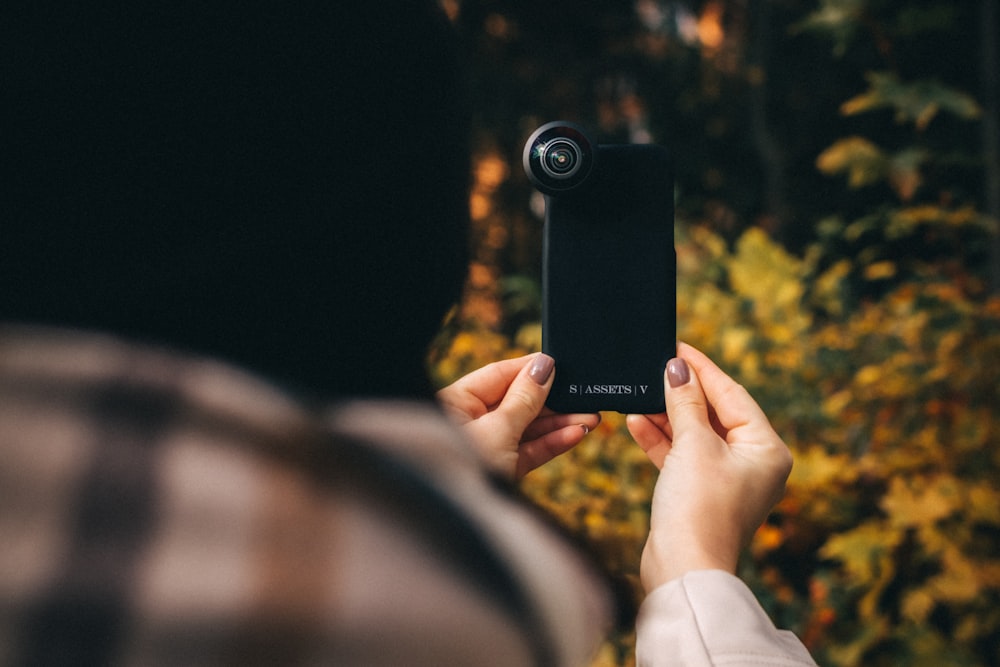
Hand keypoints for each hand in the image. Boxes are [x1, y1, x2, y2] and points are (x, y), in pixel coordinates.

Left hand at [437, 353, 600, 478]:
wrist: (457, 523)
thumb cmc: (461, 470)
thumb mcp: (497, 428)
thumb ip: (524, 398)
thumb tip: (543, 366)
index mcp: (456, 402)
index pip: (499, 375)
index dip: (530, 369)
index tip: (560, 362)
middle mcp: (470, 421)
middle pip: (518, 401)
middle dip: (554, 400)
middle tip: (584, 394)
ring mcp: (488, 446)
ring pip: (529, 428)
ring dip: (560, 423)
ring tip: (592, 418)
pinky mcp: (502, 469)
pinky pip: (530, 450)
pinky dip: (553, 443)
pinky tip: (576, 434)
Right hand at [626, 342, 791, 591]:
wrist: (683, 568)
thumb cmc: (699, 508)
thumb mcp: (693, 445)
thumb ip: (685, 402)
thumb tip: (677, 368)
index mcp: (766, 448)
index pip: (733, 394)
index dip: (702, 369)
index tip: (676, 347)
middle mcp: (752, 462)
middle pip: (714, 412)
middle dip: (681, 392)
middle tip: (654, 366)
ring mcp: (725, 479)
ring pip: (694, 433)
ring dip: (666, 414)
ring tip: (639, 393)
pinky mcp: (700, 492)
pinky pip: (681, 455)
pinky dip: (661, 439)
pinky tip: (635, 421)